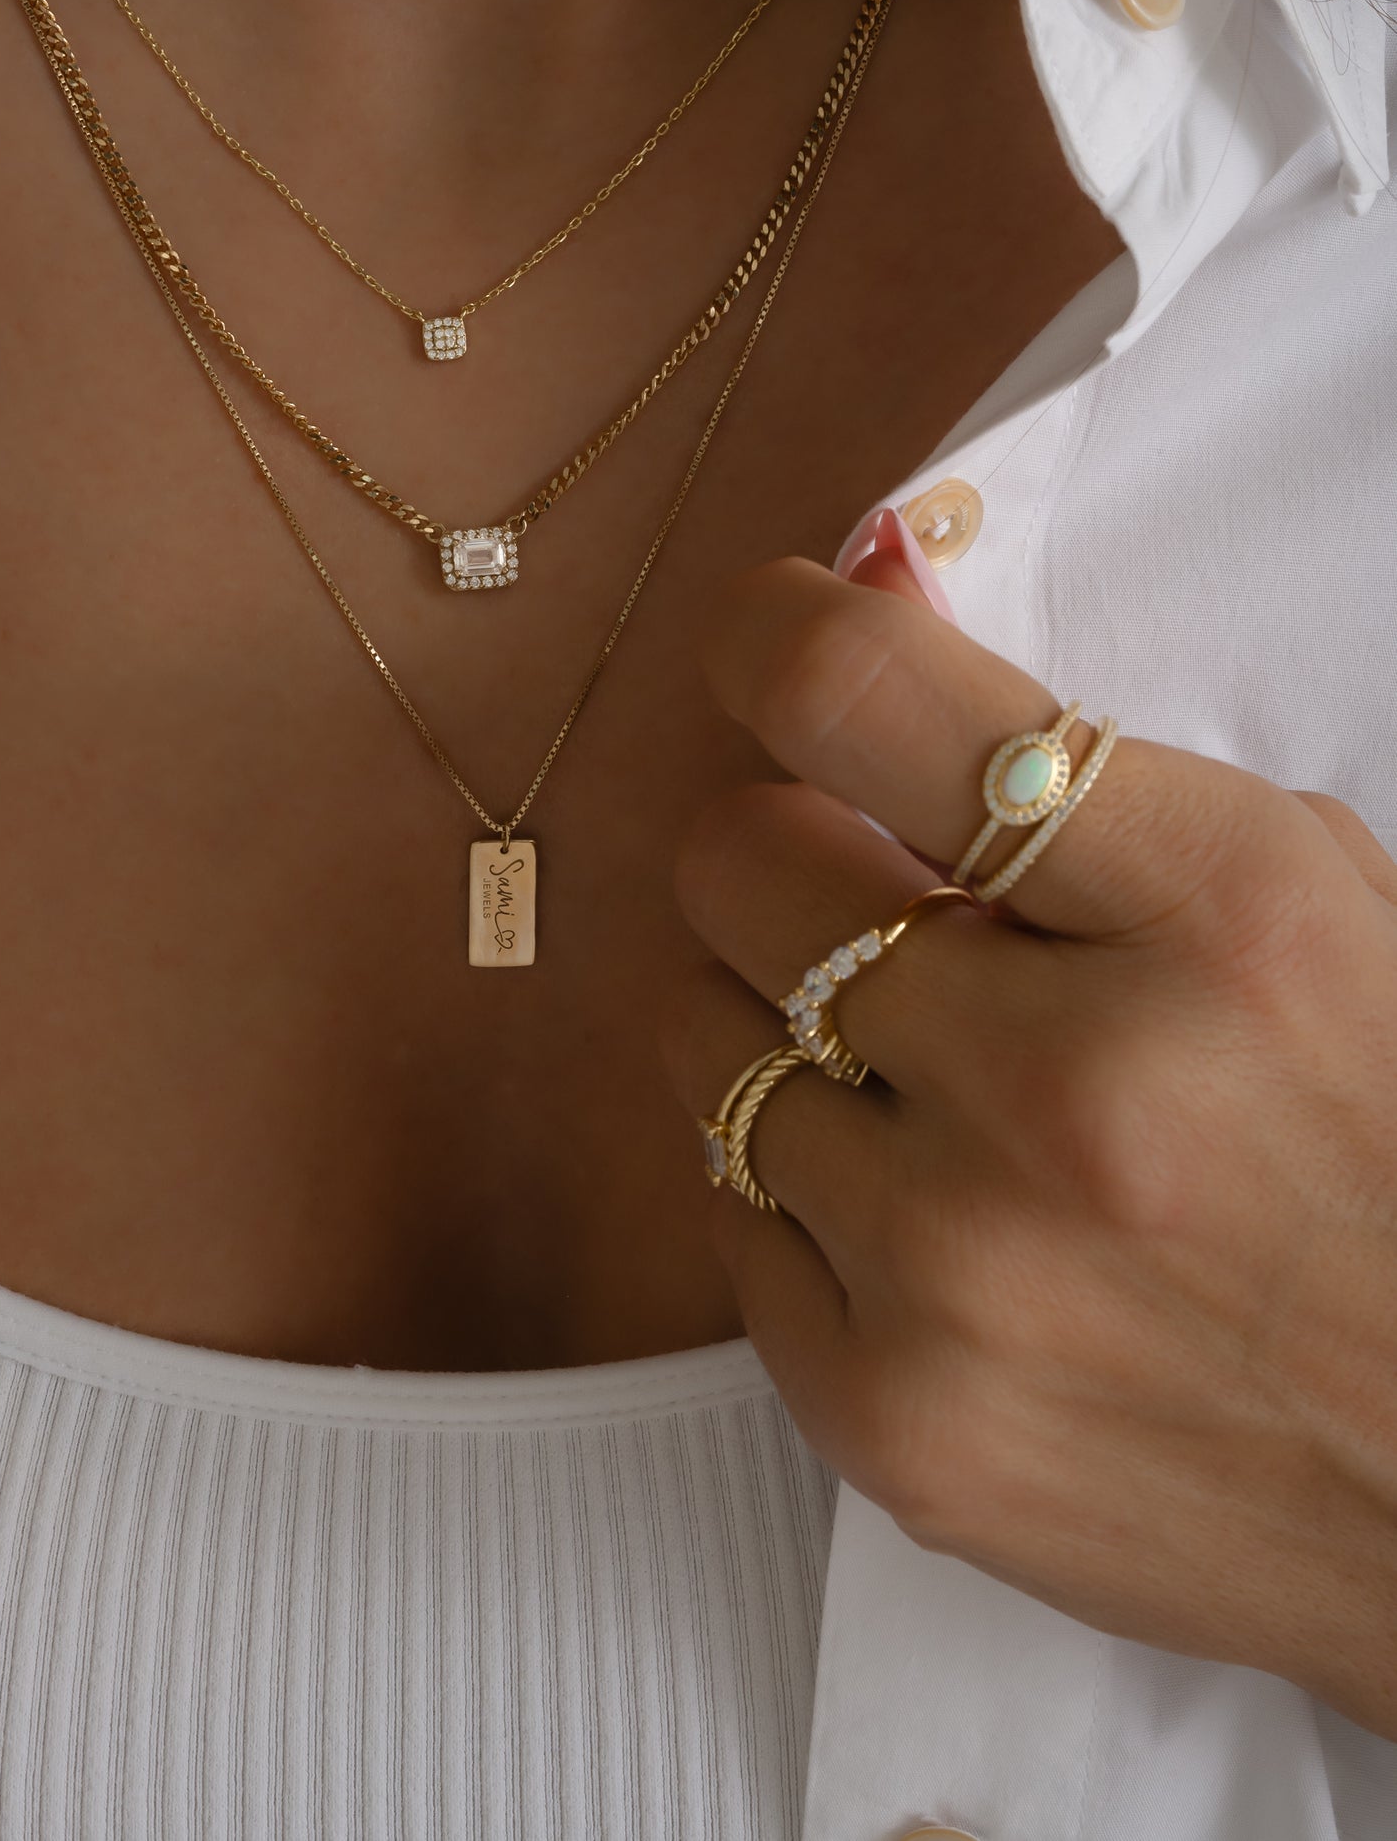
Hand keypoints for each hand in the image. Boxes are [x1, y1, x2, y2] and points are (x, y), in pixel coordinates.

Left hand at [664, 532, 1396, 1734]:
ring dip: (792, 1031)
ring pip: (703, 1040)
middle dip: (789, 852)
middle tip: (868, 892)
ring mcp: (968, 1272)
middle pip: (734, 863)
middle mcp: (1072, 1091)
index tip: (770, 642)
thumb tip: (873, 588)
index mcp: (1214, 916)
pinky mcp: (897, 1422)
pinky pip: (725, 1215)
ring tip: (922, 1080)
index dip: (774, 639)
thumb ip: (1084, 766)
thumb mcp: (1306, 899)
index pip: (854, 698)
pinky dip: (801, 1194)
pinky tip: (926, 1215)